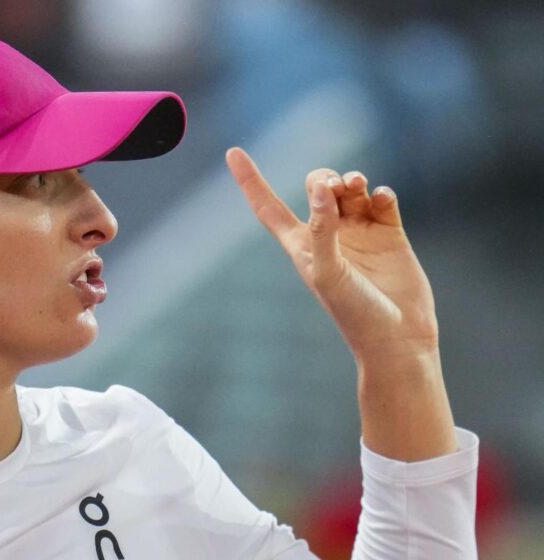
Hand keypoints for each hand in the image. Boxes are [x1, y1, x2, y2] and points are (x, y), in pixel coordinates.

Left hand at [225, 147, 438, 363]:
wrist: (397, 337)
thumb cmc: (353, 312)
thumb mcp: (327, 272)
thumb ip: (322, 230)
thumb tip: (322, 190)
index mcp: (301, 246)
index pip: (268, 207)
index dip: (250, 180)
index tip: (233, 152)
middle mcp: (328, 235)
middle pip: (317, 187)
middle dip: (324, 177)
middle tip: (336, 186)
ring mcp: (360, 233)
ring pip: (351, 189)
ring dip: (352, 179)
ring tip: (356, 185)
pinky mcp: (390, 234)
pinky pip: (382, 200)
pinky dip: (381, 193)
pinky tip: (382, 199)